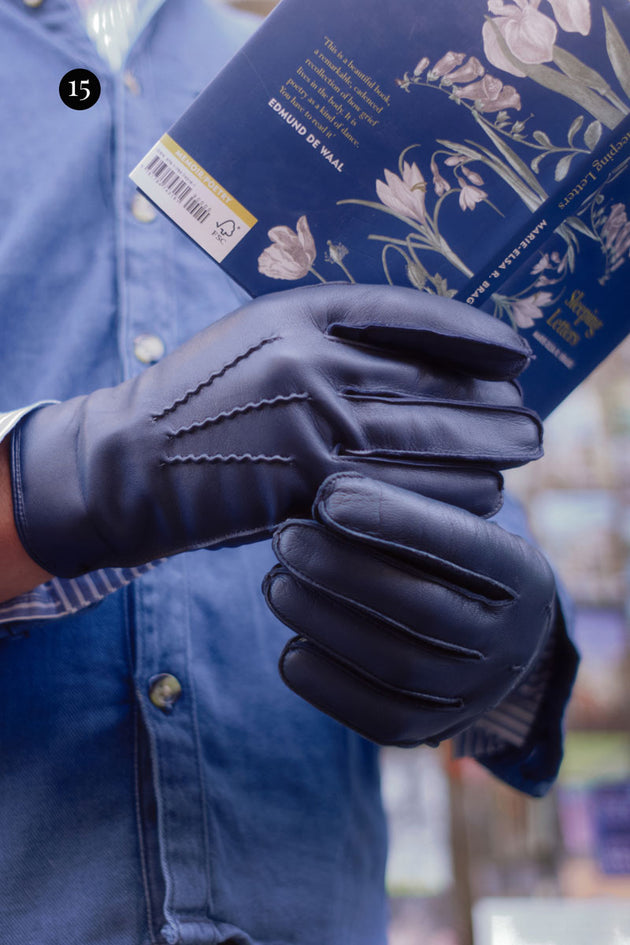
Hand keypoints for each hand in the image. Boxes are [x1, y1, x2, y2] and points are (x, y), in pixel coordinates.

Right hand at [12, 284, 541, 576]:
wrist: (128, 461)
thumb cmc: (198, 401)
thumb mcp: (256, 339)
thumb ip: (328, 336)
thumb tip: (421, 355)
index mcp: (297, 311)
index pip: (411, 313)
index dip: (474, 331)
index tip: (516, 352)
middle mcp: (310, 358)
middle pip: (432, 380)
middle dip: (495, 404)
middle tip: (533, 420)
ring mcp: (308, 422)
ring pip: (427, 438)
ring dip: (486, 450)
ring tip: (519, 455)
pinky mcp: (304, 484)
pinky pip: (400, 490)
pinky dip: (450, 495)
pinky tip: (481, 497)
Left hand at [264, 474, 556, 746]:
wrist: (492, 639)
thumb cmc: (452, 560)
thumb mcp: (457, 522)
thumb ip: (409, 503)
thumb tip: (329, 486)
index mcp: (524, 576)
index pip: (463, 545)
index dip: (393, 520)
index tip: (328, 496)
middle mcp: (512, 641)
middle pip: (424, 608)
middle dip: (344, 570)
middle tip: (286, 538)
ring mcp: (477, 693)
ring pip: (399, 665)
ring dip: (327, 622)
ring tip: (277, 584)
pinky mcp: (436, 729)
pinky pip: (382, 718)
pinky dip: (330, 687)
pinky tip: (291, 651)